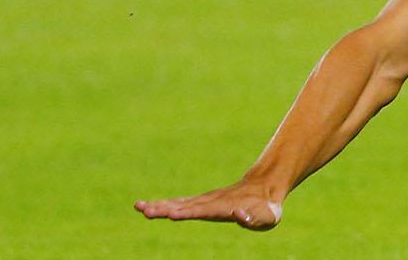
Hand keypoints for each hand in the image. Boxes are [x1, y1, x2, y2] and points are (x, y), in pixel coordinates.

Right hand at [135, 179, 283, 230]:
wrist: (265, 188)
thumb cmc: (267, 208)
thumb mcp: (269, 217)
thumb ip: (253, 218)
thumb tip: (238, 216)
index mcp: (227, 207)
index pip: (206, 211)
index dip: (190, 213)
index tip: (174, 215)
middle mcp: (212, 202)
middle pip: (186, 206)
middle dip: (166, 209)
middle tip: (145, 211)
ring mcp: (205, 201)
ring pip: (179, 203)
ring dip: (160, 206)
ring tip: (139, 207)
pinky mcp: (201, 202)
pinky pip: (180, 203)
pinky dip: (164, 205)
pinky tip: (146, 206)